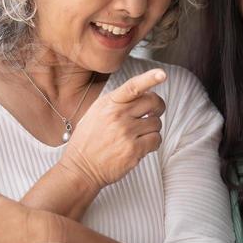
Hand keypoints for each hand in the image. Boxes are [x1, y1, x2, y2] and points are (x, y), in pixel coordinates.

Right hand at [59, 68, 166, 189]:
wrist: (80, 168)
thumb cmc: (88, 141)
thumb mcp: (95, 113)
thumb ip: (116, 102)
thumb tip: (140, 94)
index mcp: (108, 104)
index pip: (132, 87)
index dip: (149, 79)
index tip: (162, 74)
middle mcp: (118, 116)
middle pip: (153, 102)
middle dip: (158, 107)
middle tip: (154, 113)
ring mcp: (126, 133)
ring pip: (157, 123)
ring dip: (152, 129)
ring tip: (139, 135)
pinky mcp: (134, 150)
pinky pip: (156, 140)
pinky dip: (153, 143)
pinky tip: (141, 146)